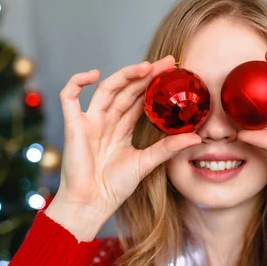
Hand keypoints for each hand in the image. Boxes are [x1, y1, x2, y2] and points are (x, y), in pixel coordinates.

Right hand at [47, 55, 201, 237]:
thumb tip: (196, 137)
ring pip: (106, 89)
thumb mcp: (146, 163)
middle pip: (126, 90)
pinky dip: (77, 81)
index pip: (140, 100)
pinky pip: (69, 96)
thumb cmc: (114, 187)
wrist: (91, 203)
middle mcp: (106, 121)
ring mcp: (89, 121)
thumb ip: (168, 147)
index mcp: (122, 129)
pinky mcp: (73, 125)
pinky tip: (95, 74)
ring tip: (146, 66)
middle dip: (145, 75)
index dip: (154, 85)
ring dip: (124, 75)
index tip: (173, 72)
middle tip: (167, 62)